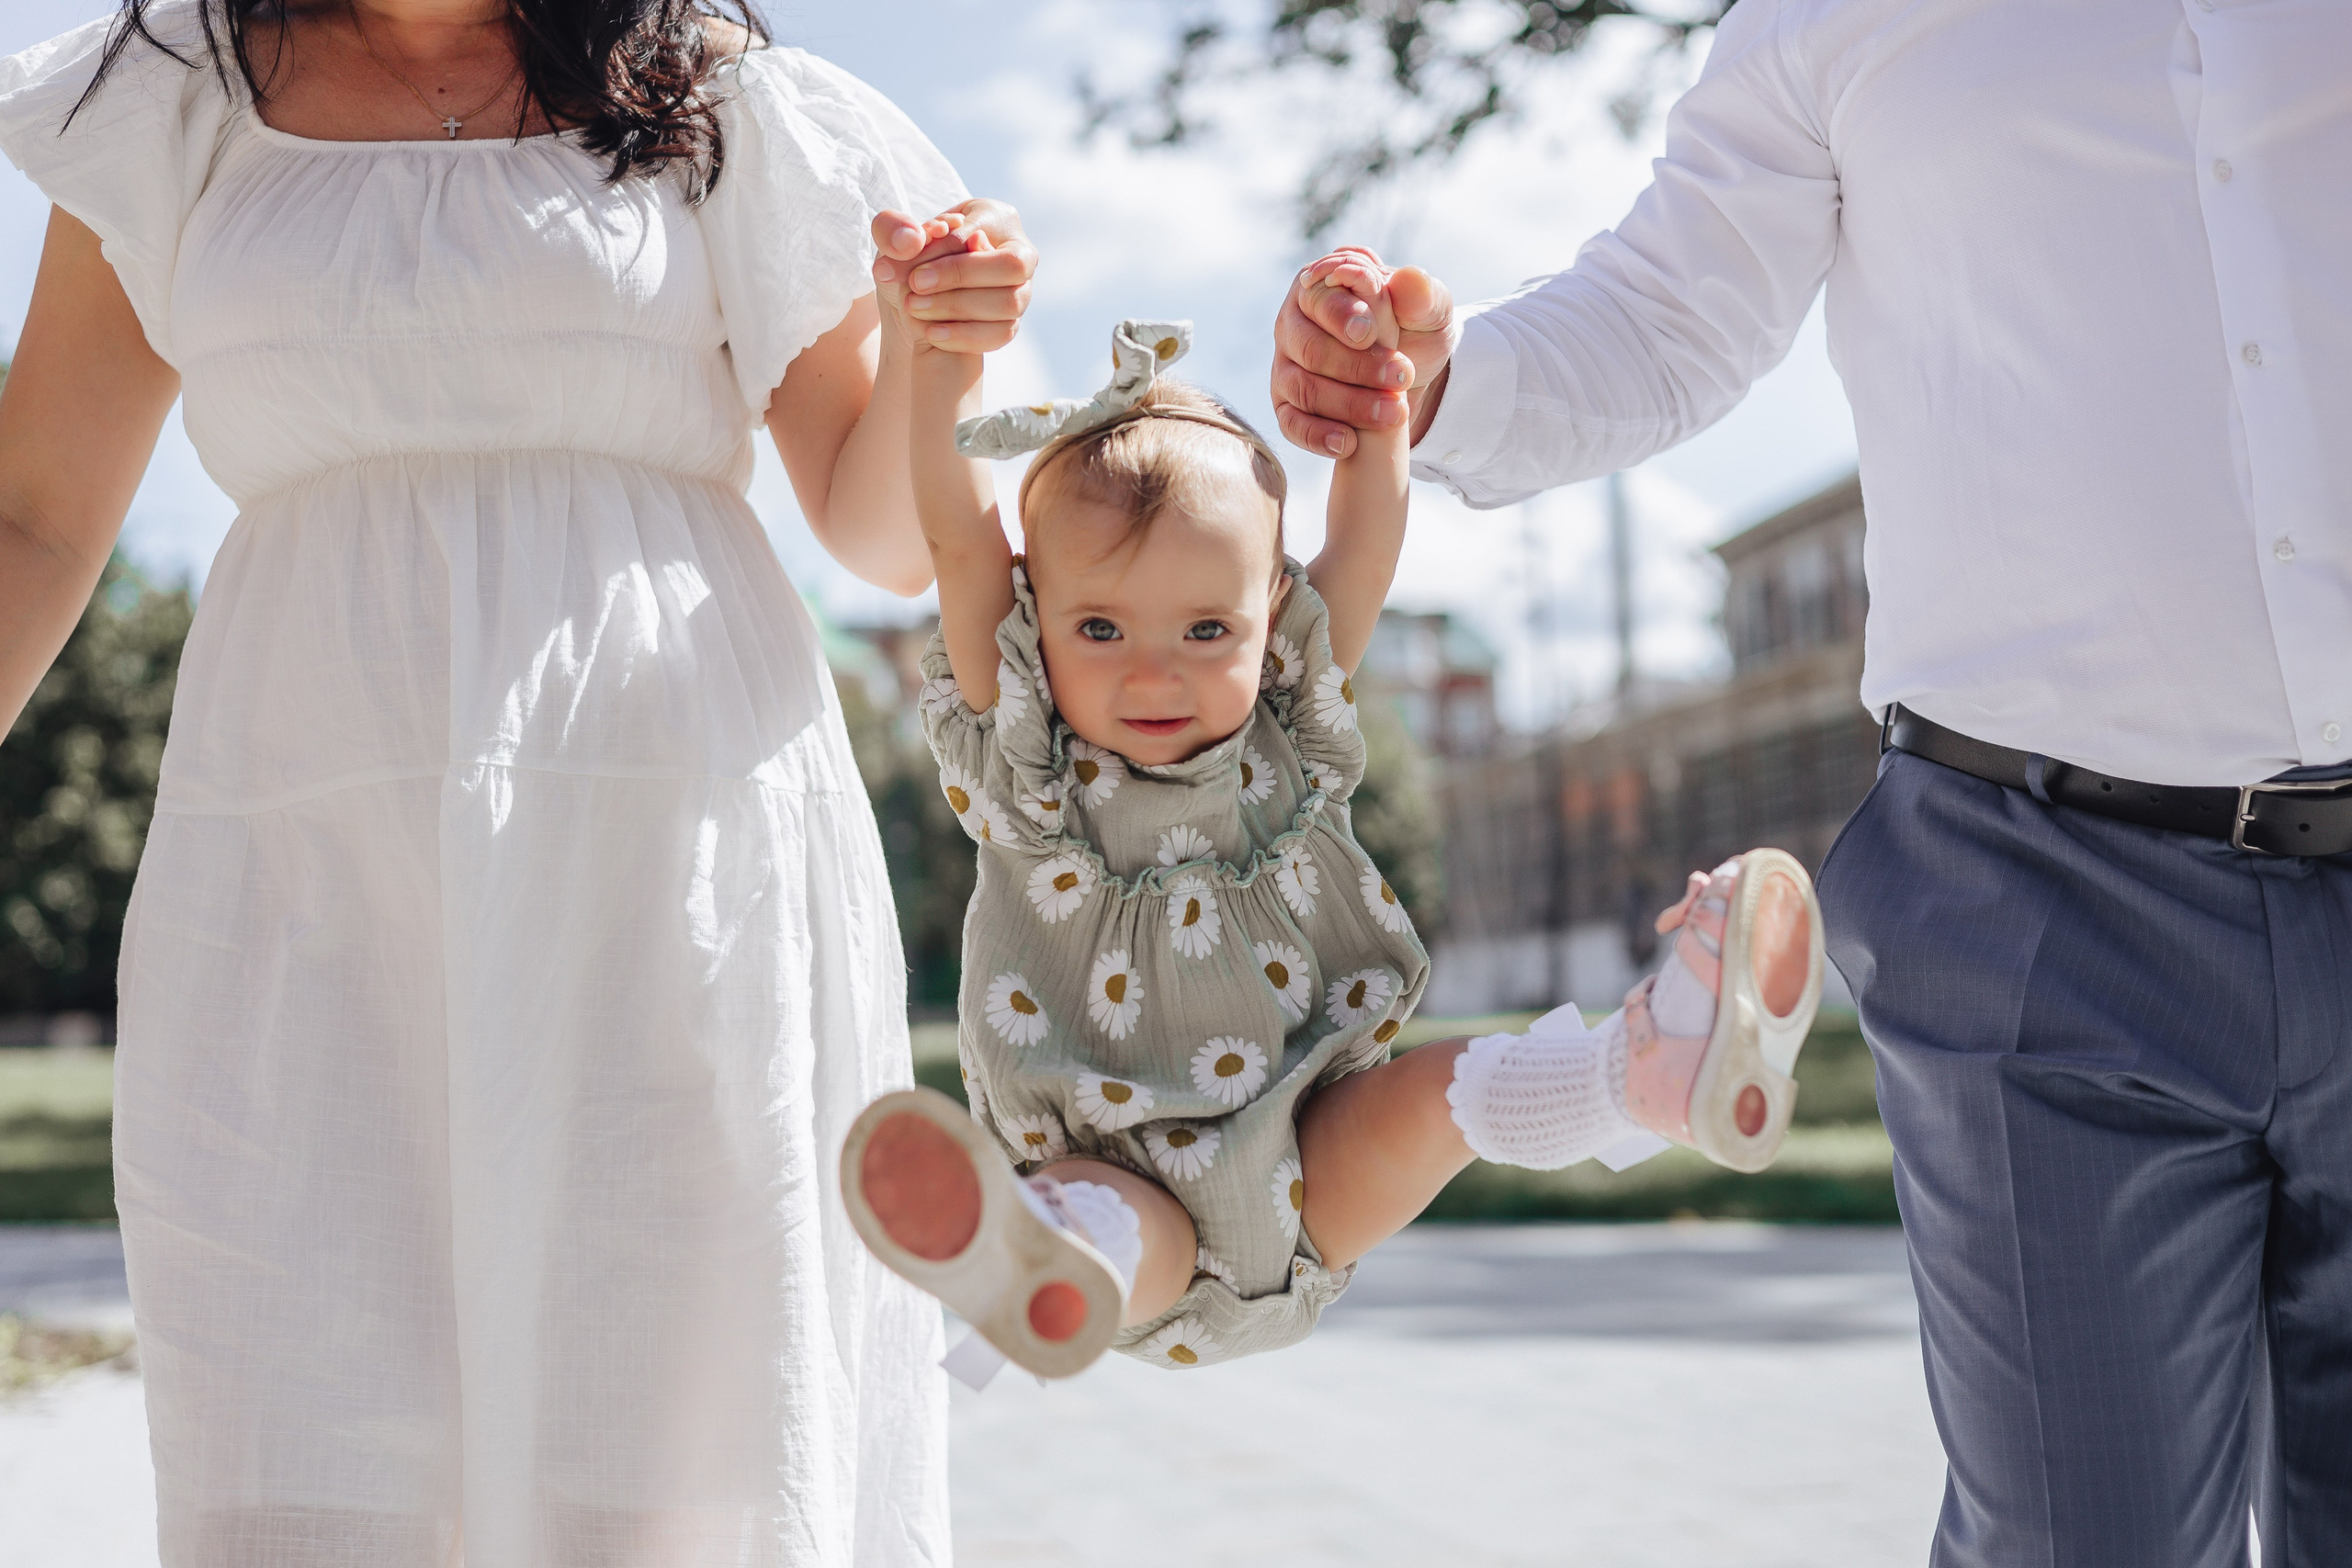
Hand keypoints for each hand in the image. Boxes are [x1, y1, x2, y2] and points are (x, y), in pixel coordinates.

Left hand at [871, 197, 1036, 354]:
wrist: (922, 292)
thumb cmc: (913, 255)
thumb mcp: (895, 237)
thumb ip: (893, 230)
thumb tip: (909, 241)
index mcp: (996, 217)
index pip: (974, 234)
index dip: (941, 254)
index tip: (910, 271)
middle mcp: (1021, 253)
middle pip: (1010, 266)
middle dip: (960, 277)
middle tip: (916, 285)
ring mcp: (1022, 290)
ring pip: (1009, 303)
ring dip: (959, 308)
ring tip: (916, 308)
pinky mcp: (1013, 322)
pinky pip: (1002, 334)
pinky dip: (966, 336)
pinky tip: (932, 334)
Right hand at [1271, 245, 1457, 457]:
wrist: (1408, 376)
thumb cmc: (1413, 331)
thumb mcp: (1429, 311)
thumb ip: (1422, 295)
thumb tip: (1408, 280)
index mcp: (1320, 287)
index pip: (1318, 298)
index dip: (1340, 314)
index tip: (1369, 333)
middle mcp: (1293, 324)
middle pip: (1310, 348)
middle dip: (1356, 366)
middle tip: (1400, 376)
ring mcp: (1285, 367)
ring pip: (1303, 388)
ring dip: (1349, 403)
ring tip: (1393, 412)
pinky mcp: (1287, 406)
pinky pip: (1291, 424)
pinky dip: (1318, 436)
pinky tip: (1347, 444)